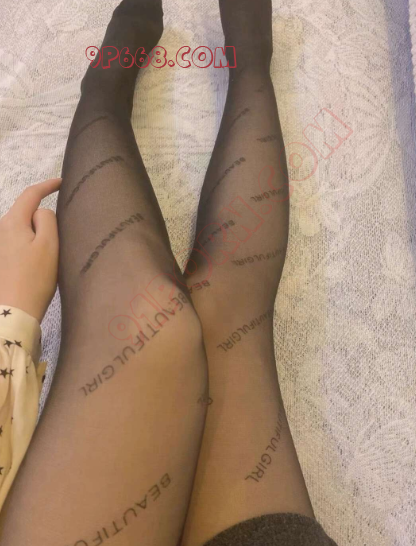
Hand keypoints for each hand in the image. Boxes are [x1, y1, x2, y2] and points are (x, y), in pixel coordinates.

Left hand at [0, 178, 61, 322]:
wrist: (14, 311)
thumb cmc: (35, 278)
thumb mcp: (49, 245)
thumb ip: (48, 220)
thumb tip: (42, 212)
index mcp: (13, 222)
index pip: (30, 194)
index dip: (47, 185)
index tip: (61, 183)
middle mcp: (1, 229)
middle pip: (25, 212)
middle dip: (42, 213)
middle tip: (63, 224)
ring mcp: (0, 245)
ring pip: (22, 228)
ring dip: (36, 231)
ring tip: (53, 246)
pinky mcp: (1, 259)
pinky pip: (18, 241)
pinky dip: (31, 243)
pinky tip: (39, 258)